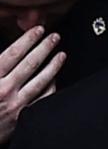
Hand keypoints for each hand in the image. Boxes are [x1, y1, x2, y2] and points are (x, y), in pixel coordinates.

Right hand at [0, 26, 65, 143]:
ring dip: (54, 66)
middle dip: (44, 48)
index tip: (38, 30)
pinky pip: (43, 99)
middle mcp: (5, 90)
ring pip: (41, 81)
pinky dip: (51, 87)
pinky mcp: (24, 117)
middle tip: (55, 37)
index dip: (27, 40)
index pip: (13, 54)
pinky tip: (56, 78)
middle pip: (30, 64)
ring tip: (62, 54)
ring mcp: (16, 105)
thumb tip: (8, 53)